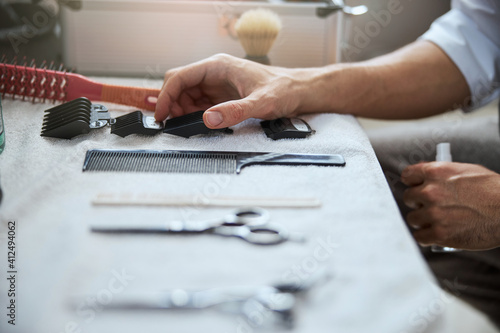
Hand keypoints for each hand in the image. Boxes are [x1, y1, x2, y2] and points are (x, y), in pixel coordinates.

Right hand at [155, 53, 302, 127]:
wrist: (297, 91)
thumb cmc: (283, 89)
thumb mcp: (260, 103)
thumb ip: (234, 111)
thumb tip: (209, 119)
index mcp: (218, 66)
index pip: (180, 77)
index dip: (166, 96)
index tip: (161, 114)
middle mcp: (214, 73)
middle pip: (179, 86)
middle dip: (173, 105)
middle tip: (174, 124)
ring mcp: (217, 85)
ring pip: (187, 97)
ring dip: (183, 112)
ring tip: (189, 126)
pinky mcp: (221, 96)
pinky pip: (199, 105)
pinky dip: (194, 116)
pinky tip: (200, 125)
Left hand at [401, 162, 499, 249]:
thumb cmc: (492, 190)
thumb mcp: (465, 171)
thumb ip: (441, 174)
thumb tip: (425, 178)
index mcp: (436, 172)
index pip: (407, 176)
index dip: (412, 182)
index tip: (415, 187)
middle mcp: (430, 192)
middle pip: (408, 198)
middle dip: (417, 202)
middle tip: (429, 206)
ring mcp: (434, 213)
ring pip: (412, 218)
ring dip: (421, 220)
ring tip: (434, 221)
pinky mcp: (440, 234)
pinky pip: (420, 237)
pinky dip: (426, 237)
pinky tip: (434, 234)